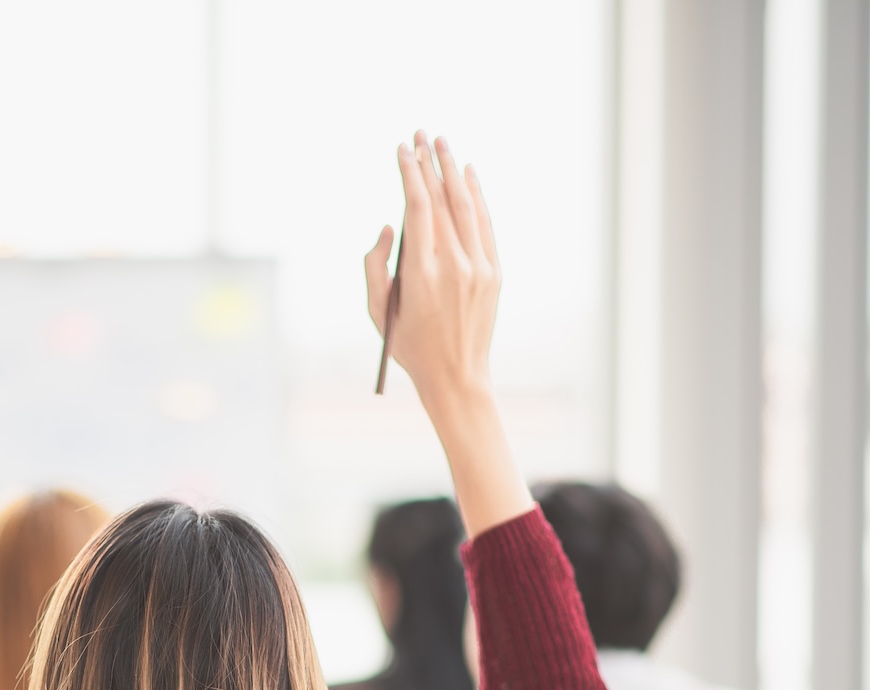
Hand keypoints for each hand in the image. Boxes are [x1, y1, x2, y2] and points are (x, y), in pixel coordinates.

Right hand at [365, 132, 500, 411]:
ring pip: (466, 206)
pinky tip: (468, 174)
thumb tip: (389, 226)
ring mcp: (479, 268)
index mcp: (421, 274)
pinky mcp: (494, 273)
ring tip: (442, 143)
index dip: (409, 173)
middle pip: (442, 200)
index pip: (417, 208)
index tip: (401, 150)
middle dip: (429, 162)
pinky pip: (485, 225)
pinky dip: (477, 196)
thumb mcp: (378, 311)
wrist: (456, 377)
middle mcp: (454, 265)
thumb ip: (375, 266)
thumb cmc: (409, 345)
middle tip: (419, 133)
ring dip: (453, 170)